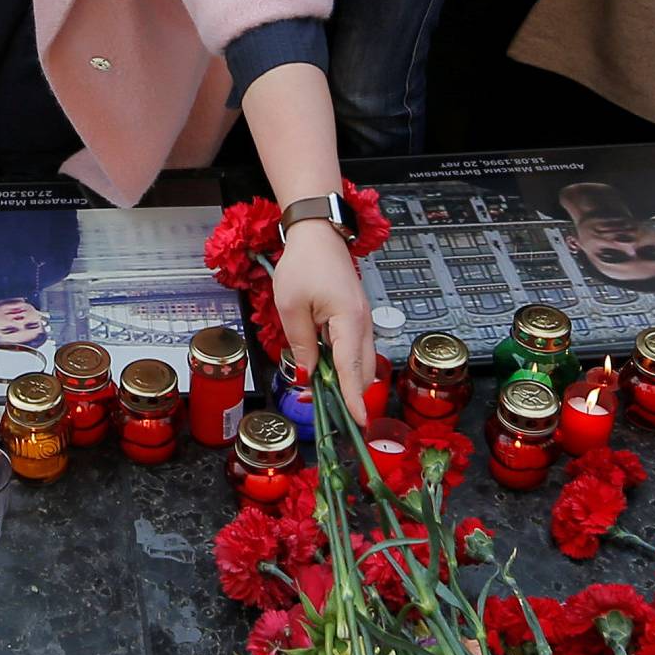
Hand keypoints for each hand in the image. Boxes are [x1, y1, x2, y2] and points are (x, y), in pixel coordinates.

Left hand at [272, 218, 375, 422]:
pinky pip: (356, 348)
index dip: (353, 397)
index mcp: (349, 319)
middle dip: (350, 393)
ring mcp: (363, 319)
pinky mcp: (357, 317)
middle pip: (364, 369)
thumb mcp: (291, 306)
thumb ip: (300, 343)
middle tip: (330, 412)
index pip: (351, 367)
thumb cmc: (303, 264)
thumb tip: (307, 373)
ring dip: (348, 379)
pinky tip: (327, 370)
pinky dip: (346, 364)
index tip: (358, 420)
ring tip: (326, 395)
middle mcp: (363, 322)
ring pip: (362, 360)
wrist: (318, 234)